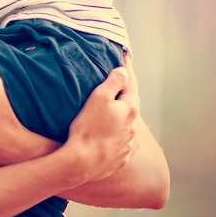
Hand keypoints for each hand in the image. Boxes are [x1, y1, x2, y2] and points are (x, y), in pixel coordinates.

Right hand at [66, 57, 139, 182]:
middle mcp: (133, 127)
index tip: (125, 55)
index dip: (127, 67)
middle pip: (130, 104)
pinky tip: (113, 135)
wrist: (82, 162)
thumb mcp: (99, 97)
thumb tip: (124, 71)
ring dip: (122, 115)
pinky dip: (119, 135)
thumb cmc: (88, 126)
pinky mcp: (120, 158)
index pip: (131, 83)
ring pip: (127, 124)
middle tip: (118, 82)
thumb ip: (114, 82)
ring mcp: (128, 144)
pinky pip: (122, 142)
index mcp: (130, 109)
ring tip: (113, 110)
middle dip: (125, 92)